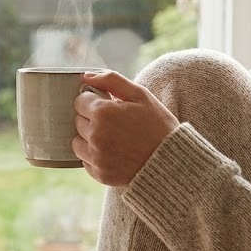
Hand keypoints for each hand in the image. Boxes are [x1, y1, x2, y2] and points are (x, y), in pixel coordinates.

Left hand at [72, 70, 179, 185]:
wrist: (172, 160)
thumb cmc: (158, 124)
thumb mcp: (140, 95)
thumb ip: (112, 81)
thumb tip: (86, 76)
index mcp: (103, 113)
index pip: (80, 101)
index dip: (95, 101)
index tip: (109, 106)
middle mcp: (95, 135)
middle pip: (78, 121)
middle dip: (92, 119)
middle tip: (116, 123)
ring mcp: (96, 157)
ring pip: (78, 142)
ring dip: (89, 138)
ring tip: (113, 139)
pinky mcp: (100, 174)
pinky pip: (85, 161)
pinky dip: (95, 156)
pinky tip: (114, 153)